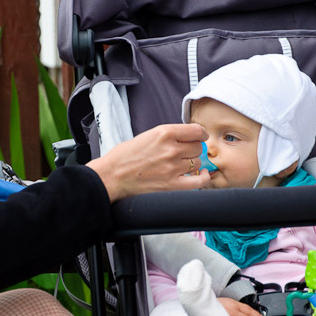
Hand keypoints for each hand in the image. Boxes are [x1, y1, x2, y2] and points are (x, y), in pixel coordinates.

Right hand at [86, 123, 210, 201]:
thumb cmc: (124, 156)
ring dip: (192, 162)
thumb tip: (187, 138)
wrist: (111, 176)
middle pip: (198, 147)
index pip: (196, 130)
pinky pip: (199, 181)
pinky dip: (203, 177)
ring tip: (182, 164)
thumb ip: (167, 136)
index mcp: (164, 133)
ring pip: (198, 162)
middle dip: (193, 149)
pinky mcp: (172, 185)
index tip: (199, 137)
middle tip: (184, 152)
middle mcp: (171, 149)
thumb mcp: (147, 135)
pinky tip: (201, 174)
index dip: (200, 134)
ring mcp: (173, 168)